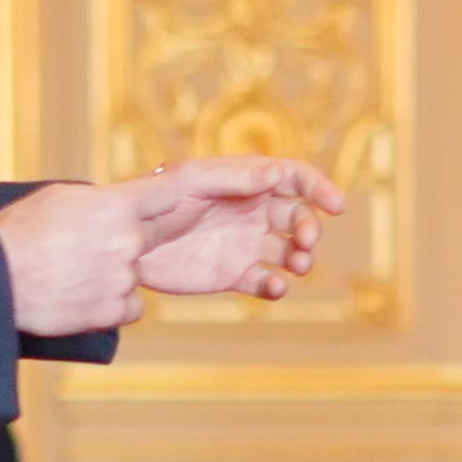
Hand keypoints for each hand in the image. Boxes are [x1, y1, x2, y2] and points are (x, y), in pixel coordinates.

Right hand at [0, 180, 155, 335]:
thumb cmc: (18, 234)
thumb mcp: (57, 197)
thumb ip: (97, 199)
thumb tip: (114, 199)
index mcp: (117, 206)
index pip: (166, 194)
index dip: (160, 199)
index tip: (157, 203)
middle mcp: (128, 241)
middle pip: (153, 235)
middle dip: (132, 238)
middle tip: (98, 243)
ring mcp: (122, 279)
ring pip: (136, 274)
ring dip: (115, 274)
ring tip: (74, 273)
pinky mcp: (112, 312)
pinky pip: (129, 307)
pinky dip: (112, 304)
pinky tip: (83, 295)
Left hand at [123, 156, 345, 301]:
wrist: (126, 243)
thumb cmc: (155, 201)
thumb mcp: (191, 181)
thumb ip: (234, 178)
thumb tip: (278, 174)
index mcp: (245, 182)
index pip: (293, 178)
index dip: (319, 188)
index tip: (335, 206)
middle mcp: (251, 212)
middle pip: (297, 217)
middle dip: (309, 228)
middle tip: (303, 243)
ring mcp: (244, 244)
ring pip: (288, 251)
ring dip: (301, 257)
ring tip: (295, 265)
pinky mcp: (233, 274)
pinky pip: (265, 281)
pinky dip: (277, 286)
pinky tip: (274, 287)